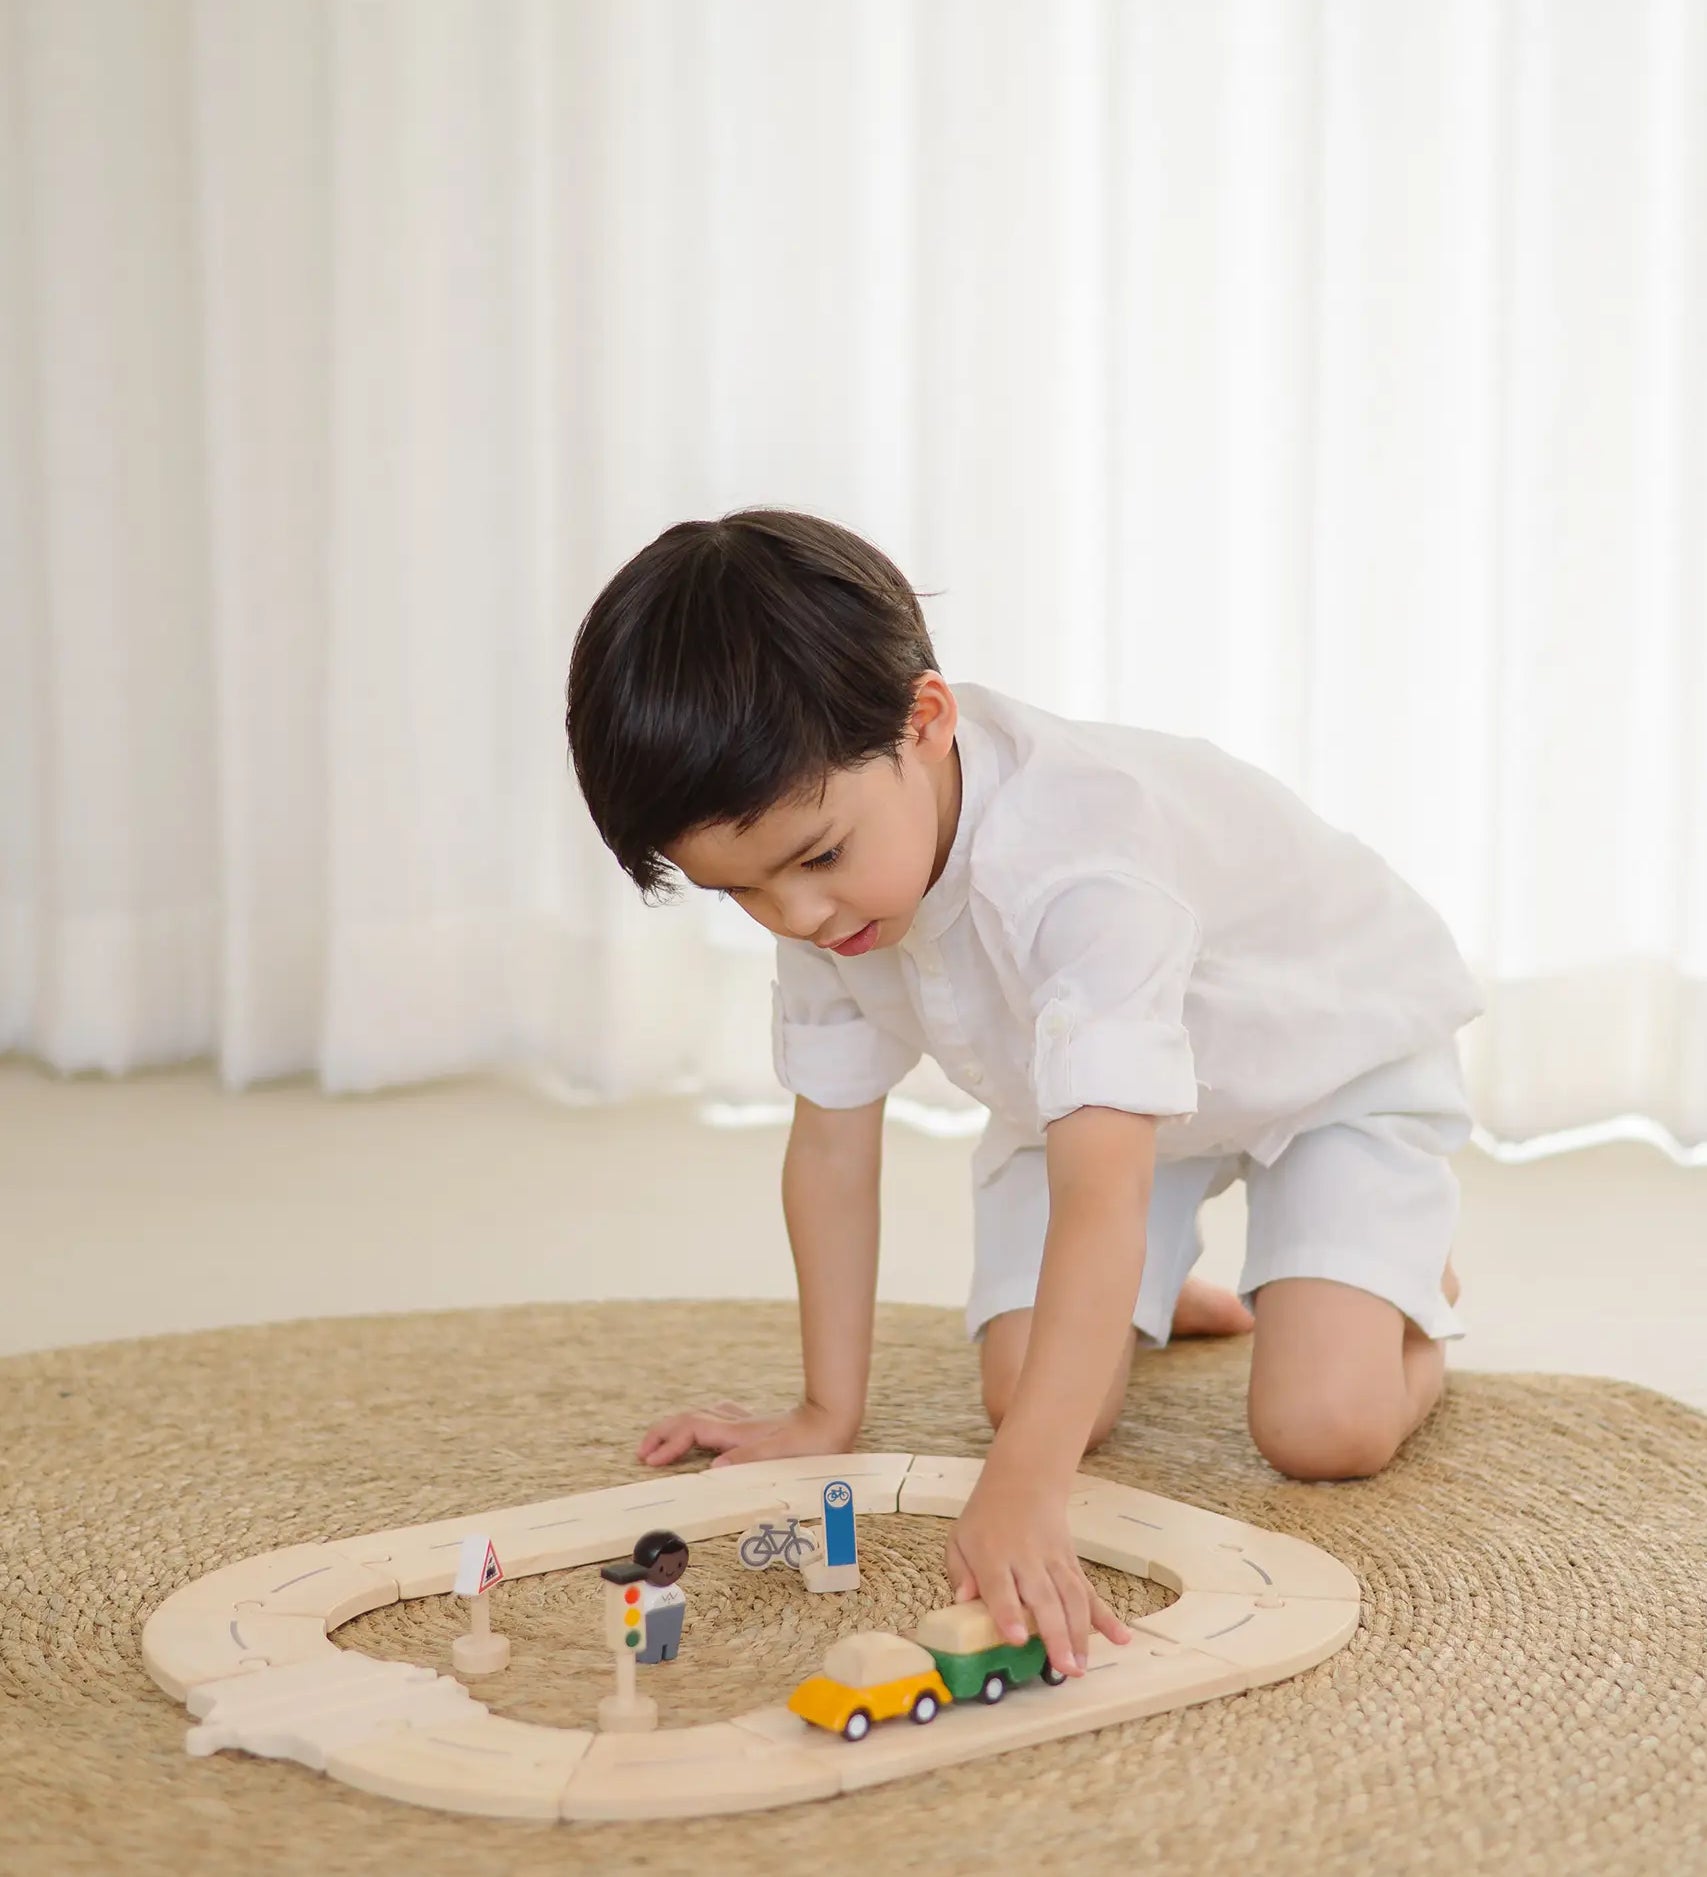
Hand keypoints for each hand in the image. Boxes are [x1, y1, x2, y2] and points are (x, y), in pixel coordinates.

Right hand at [636, 1399, 855, 1468]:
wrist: (834, 1419)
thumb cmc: (812, 1443)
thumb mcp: (781, 1455)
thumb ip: (747, 1459)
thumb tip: (713, 1470)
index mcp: (738, 1433)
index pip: (691, 1431)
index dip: (668, 1443)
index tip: (650, 1460)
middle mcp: (737, 1424)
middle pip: (688, 1419)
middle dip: (662, 1433)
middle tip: (642, 1452)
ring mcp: (745, 1422)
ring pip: (701, 1416)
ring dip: (678, 1428)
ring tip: (663, 1442)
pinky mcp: (755, 1425)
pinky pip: (717, 1418)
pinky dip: (700, 1423)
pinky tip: (705, 1428)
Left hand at [944, 1463, 1130, 1678]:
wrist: (1024, 1481)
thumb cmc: (986, 1519)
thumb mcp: (959, 1538)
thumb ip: (959, 1572)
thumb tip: (963, 1601)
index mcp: (993, 1555)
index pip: (1001, 1586)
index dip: (1009, 1613)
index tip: (1017, 1639)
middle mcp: (1027, 1559)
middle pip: (1044, 1598)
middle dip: (1056, 1634)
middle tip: (1065, 1668)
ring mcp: (1054, 1561)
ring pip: (1072, 1598)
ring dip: (1080, 1633)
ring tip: (1082, 1667)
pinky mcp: (1072, 1563)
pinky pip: (1091, 1592)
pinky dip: (1107, 1616)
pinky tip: (1121, 1637)